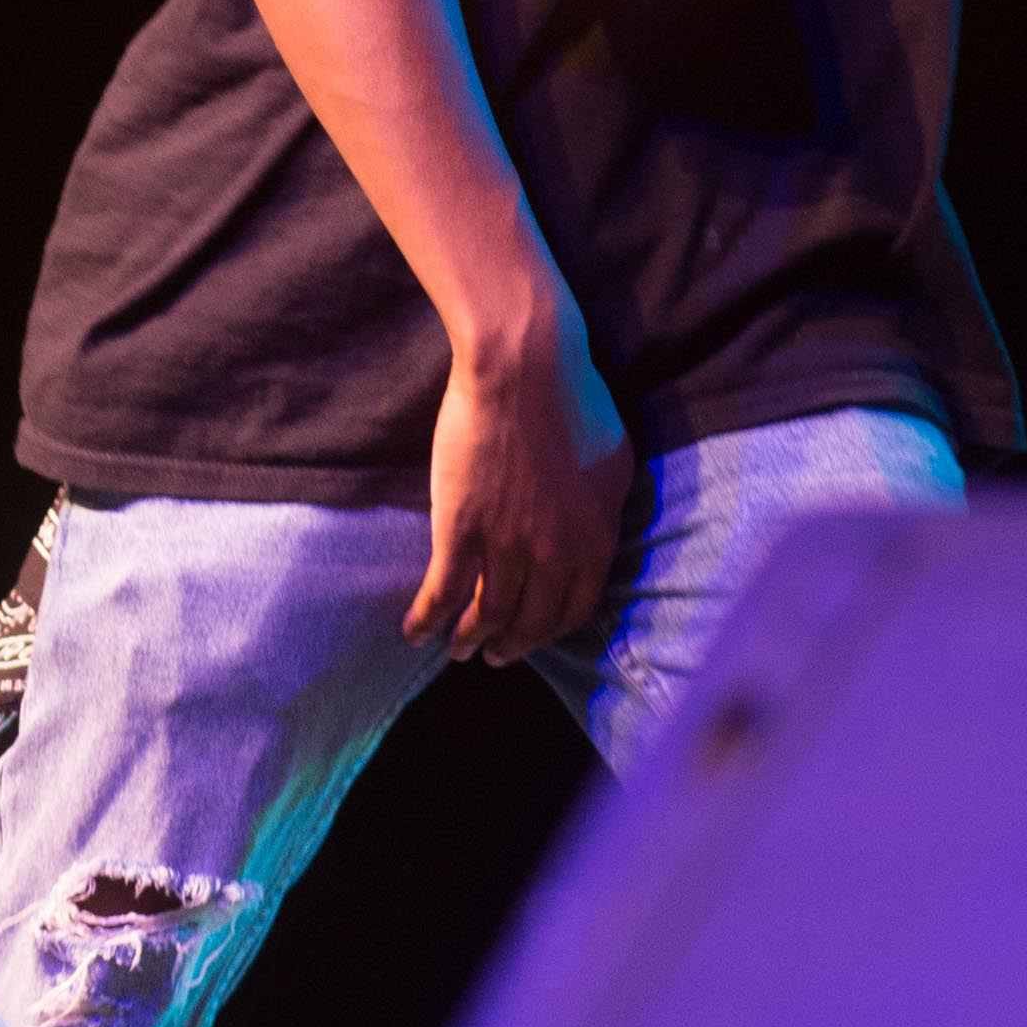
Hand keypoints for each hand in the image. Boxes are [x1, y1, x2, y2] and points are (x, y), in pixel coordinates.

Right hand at [406, 292, 634, 661]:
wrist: (524, 370)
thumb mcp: (614, 462)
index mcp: (594, 539)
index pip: (575, 609)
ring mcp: (506, 548)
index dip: (550, 629)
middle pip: (530, 621)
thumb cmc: (574, 400)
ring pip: (485, 617)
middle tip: (495, 656)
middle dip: (510, 646)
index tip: (535, 636)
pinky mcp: (461, 532)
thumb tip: (599, 531)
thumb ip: (605, 508)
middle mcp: (554, 555)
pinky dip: (425, 620)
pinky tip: (413, 631)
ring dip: (467, 641)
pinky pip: (441, 594)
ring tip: (457, 652)